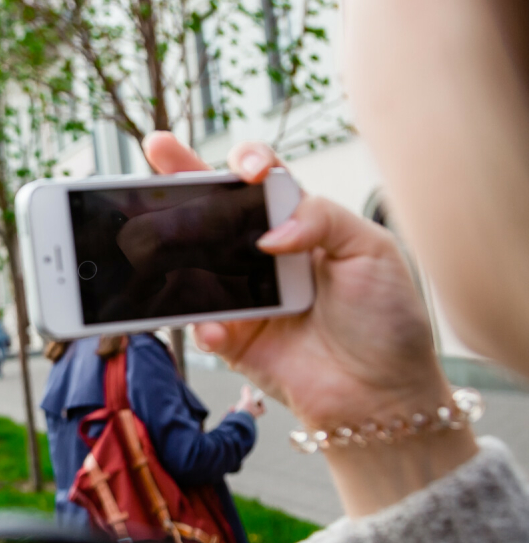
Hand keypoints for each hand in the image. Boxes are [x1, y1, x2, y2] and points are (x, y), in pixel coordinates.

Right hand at [144, 134, 476, 516]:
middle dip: (181, 177)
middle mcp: (264, 255)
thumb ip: (321, 218)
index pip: (263, 181)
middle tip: (157, 147)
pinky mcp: (232, 338)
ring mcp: (244, 296)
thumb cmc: (387, 321)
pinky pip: (200, 323)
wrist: (383, 395)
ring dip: (171, 247)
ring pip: (194, 261)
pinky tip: (216, 328)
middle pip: (214, 208)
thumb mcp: (370, 250)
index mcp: (299, 225)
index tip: (245, 167)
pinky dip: (203, 325)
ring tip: (155, 236)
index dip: (247, 162)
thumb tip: (268, 232)